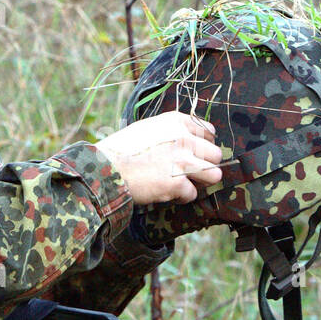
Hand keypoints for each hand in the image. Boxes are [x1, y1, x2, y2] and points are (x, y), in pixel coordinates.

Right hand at [95, 112, 222, 205]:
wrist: (105, 169)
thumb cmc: (122, 150)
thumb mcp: (148, 128)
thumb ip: (172, 131)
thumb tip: (190, 140)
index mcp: (177, 122)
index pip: (209, 132)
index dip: (202, 146)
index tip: (193, 154)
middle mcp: (184, 139)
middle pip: (215, 154)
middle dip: (205, 165)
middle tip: (189, 172)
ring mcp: (183, 161)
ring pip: (214, 175)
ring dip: (200, 182)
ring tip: (183, 183)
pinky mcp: (178, 184)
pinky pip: (192, 194)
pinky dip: (180, 197)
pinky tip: (165, 193)